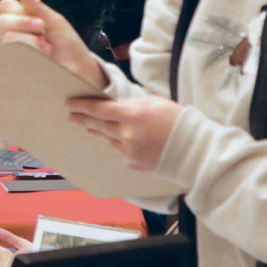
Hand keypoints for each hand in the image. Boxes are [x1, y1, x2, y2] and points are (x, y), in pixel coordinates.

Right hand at [0, 0, 105, 87]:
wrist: (78, 68)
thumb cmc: (68, 45)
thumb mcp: (54, 21)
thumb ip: (35, 6)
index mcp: (23, 18)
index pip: (4, 6)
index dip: (16, 9)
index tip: (37, 16)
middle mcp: (15, 32)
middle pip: (0, 21)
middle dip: (23, 23)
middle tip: (42, 27)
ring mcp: (14, 48)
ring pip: (7, 36)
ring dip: (30, 39)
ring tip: (46, 46)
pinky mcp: (15, 62)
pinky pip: (11, 52)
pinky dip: (30, 49)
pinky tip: (42, 54)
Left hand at [67, 97, 182, 171]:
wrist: (197, 151)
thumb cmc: (178, 121)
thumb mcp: (153, 102)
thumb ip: (129, 105)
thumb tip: (111, 108)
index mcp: (131, 114)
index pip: (98, 109)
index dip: (81, 106)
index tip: (69, 104)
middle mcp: (126, 134)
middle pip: (97, 125)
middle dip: (82, 120)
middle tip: (71, 116)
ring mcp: (128, 151)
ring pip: (108, 139)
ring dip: (103, 133)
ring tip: (95, 128)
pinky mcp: (133, 164)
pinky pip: (120, 151)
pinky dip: (121, 145)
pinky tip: (130, 142)